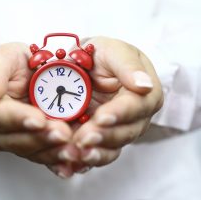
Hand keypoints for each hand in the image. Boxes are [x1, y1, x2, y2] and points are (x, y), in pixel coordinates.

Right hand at [0, 43, 78, 176]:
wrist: (25, 73)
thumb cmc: (11, 63)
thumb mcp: (1, 57)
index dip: (19, 119)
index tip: (39, 119)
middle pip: (16, 140)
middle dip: (41, 139)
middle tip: (63, 134)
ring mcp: (15, 139)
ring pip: (32, 151)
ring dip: (52, 153)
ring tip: (72, 151)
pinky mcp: (33, 145)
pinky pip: (44, 156)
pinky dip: (57, 162)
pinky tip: (71, 165)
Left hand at [70, 37, 162, 169]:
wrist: (89, 66)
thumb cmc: (105, 55)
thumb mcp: (115, 51)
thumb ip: (128, 66)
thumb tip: (144, 85)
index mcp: (144, 96)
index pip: (135, 107)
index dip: (119, 114)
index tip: (102, 117)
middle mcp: (134, 118)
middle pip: (124, 133)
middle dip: (103, 137)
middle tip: (84, 138)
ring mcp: (116, 130)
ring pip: (110, 148)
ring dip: (94, 153)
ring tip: (77, 154)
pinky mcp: (100, 138)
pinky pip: (95, 153)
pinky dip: (83, 160)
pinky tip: (71, 164)